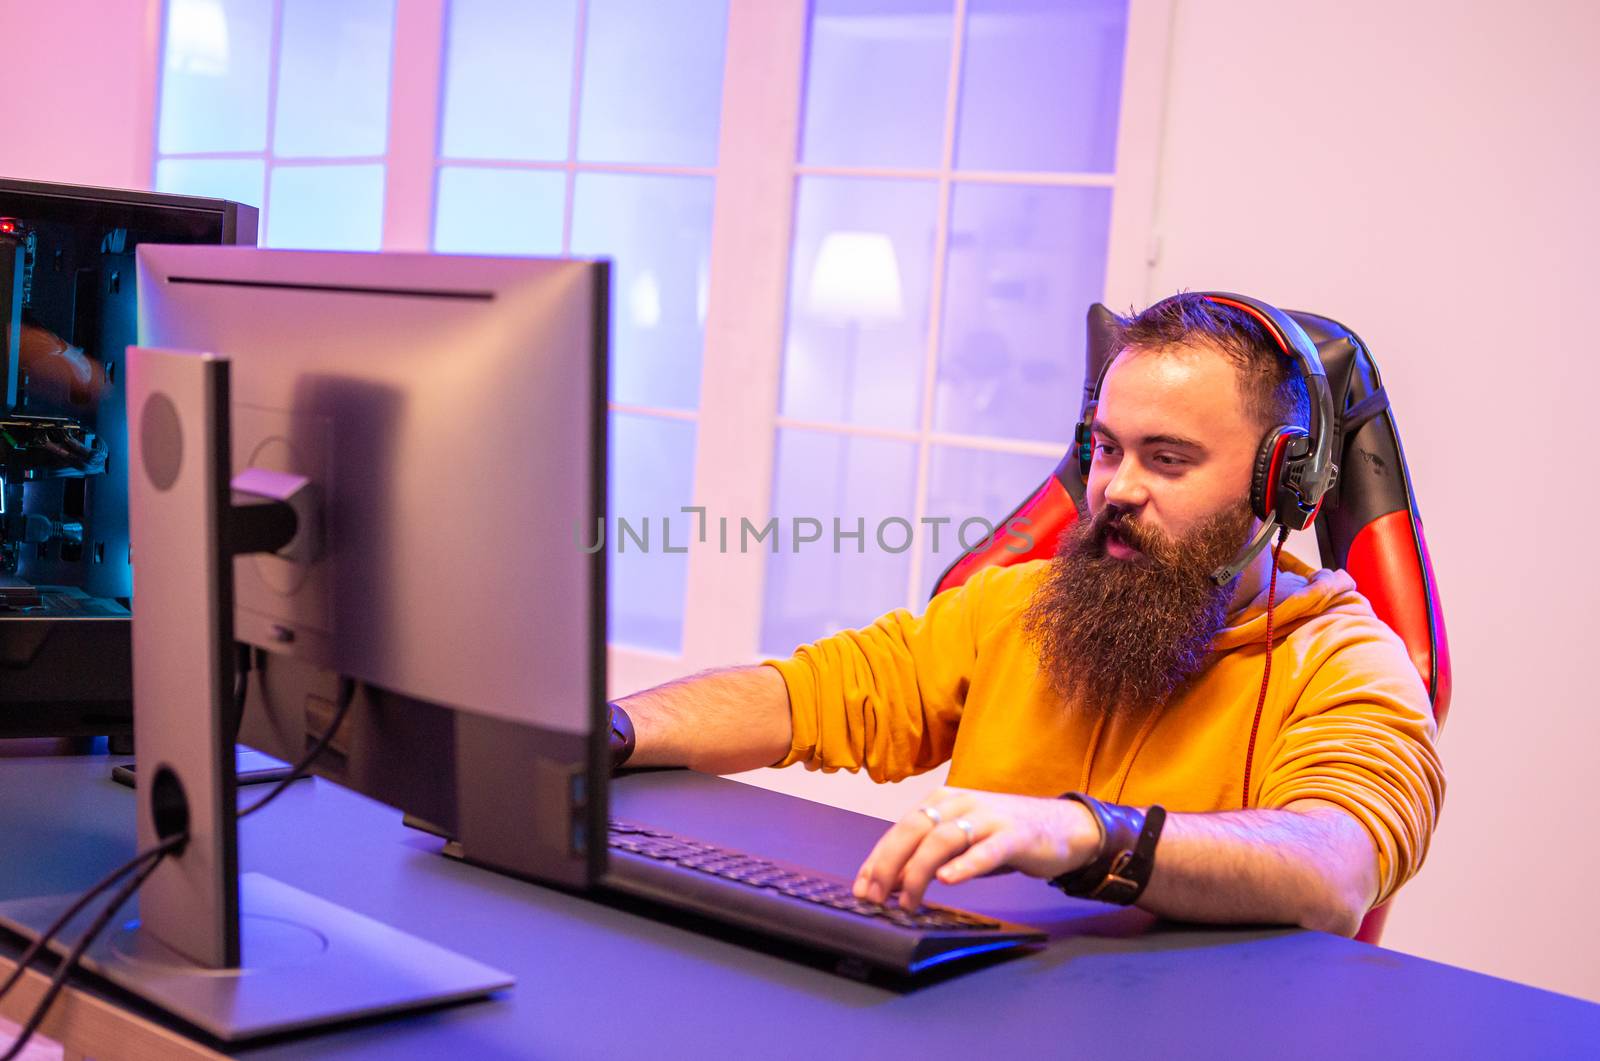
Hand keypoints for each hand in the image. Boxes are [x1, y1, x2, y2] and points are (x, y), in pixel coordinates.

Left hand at [852, 786, 1102, 909]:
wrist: (1063, 827)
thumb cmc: (1005, 838)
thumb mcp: (961, 846)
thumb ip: (928, 860)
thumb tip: (891, 885)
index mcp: (942, 801)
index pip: (900, 829)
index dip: (877, 859)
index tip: (861, 888)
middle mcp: (961, 803)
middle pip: (914, 829)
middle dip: (888, 864)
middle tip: (874, 897)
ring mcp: (988, 817)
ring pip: (943, 838)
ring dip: (919, 871)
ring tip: (908, 901)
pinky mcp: (1014, 835)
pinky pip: (986, 849)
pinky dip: (964, 865)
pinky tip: (948, 881)